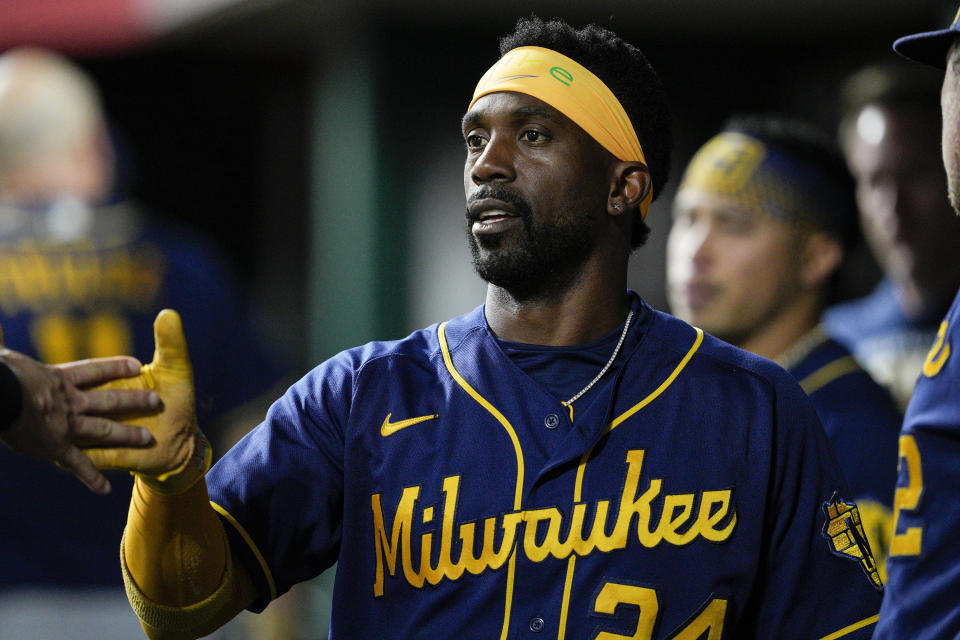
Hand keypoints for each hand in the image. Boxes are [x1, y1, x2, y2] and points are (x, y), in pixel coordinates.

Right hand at [0, 347, 157, 494]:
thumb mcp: (3, 355)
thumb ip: (4, 340)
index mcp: (58, 377)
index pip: (94, 370)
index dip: (116, 367)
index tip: (137, 365)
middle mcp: (69, 400)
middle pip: (110, 400)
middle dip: (135, 400)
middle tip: (157, 401)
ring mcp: (65, 425)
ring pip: (105, 430)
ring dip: (128, 435)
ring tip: (149, 439)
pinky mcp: (55, 447)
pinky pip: (78, 464)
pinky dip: (91, 477)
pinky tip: (106, 489)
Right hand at [84, 309, 205, 490]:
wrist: (179, 440)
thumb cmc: (176, 398)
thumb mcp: (176, 369)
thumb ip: (170, 341)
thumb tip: (169, 313)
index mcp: (105, 381)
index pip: (96, 371)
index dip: (113, 370)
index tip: (139, 370)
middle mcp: (94, 405)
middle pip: (94, 402)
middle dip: (110, 404)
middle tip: (122, 405)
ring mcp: (94, 431)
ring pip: (91, 432)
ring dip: (105, 435)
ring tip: (111, 436)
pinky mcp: (101, 456)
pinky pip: (88, 465)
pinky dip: (92, 473)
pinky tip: (98, 478)